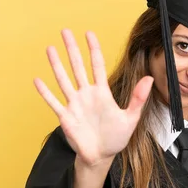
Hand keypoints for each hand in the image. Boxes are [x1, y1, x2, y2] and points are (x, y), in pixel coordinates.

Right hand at [34, 29, 153, 166]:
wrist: (101, 156)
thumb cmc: (116, 138)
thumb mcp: (131, 118)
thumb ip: (138, 98)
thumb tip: (149, 79)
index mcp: (102, 92)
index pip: (97, 65)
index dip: (93, 49)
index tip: (89, 33)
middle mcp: (87, 94)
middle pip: (77, 67)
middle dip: (72, 49)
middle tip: (65, 31)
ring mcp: (75, 104)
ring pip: (64, 80)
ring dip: (56, 65)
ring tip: (50, 48)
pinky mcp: (66, 117)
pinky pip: (54, 102)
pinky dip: (45, 92)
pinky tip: (38, 80)